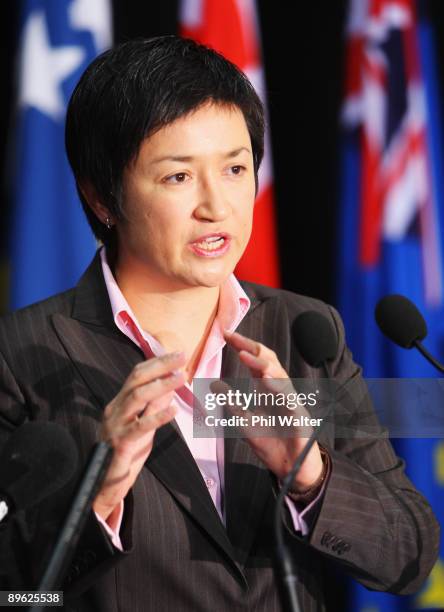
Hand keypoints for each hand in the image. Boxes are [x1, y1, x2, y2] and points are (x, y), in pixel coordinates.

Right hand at [93, 351, 185, 520]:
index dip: (157, 362)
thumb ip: (153, 407)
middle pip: (136, 379)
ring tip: (181, 377)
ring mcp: (116, 425)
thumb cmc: (125, 453)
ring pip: (136, 397)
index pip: (136, 374)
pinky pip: (141, 426)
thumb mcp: (143, 426)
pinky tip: (174, 410)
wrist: (104, 485)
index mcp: (119, 403)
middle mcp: (115, 409)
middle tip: (181, 358)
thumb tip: (170, 387)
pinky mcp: (121, 443)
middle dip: (160, 366)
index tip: (177, 354)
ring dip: (161, 384)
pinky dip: (158, 416)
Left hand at [222, 330, 322, 490]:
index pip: (255, 361)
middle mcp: (280, 390)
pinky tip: (266, 380)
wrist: (289, 467)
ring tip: (244, 355)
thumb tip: (215, 385)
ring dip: (262, 364)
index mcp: (267, 389)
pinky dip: (277, 387)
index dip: (242, 346)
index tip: (226, 334)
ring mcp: (290, 401)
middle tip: (234, 337)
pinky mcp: (299, 415)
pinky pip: (288, 397)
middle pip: (268, 360)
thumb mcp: (245, 421)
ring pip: (279, 375)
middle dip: (251, 347)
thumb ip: (233, 403)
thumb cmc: (271, 442)